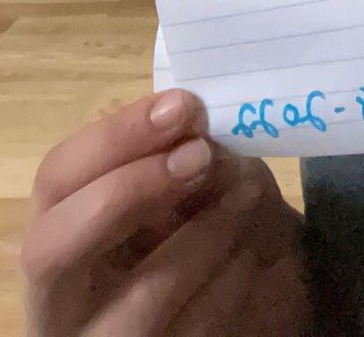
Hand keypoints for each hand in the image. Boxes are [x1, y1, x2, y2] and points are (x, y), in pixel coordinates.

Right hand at [21, 87, 311, 336]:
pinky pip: (194, 331)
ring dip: (201, 238)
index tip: (181, 106)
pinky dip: (230, 283)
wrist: (238, 299)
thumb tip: (193, 126)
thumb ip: (176, 156)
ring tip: (248, 193)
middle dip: (126, 193)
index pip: (55, 178)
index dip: (113, 138)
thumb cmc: (197, 227)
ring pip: (136, 304)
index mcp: (61, 231)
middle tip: (200, 155)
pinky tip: (254, 250)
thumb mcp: (180, 188)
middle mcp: (62, 295)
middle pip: (52, 250)